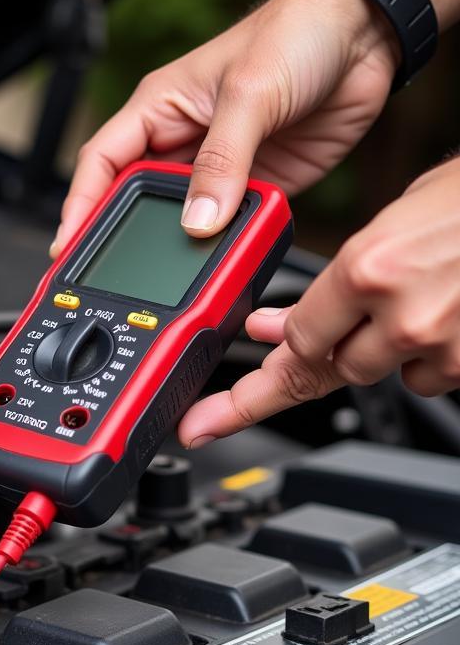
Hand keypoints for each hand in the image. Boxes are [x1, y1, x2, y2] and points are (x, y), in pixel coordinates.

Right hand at [51, 0, 397, 256]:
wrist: (368, 34)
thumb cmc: (297, 33)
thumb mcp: (249, 93)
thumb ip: (221, 161)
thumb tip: (197, 222)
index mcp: (158, 111)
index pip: (102, 164)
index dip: (79, 205)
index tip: (67, 243)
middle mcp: (182, 143)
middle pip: (136, 202)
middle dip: (124, 236)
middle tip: (113, 273)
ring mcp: (219, 170)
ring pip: (183, 222)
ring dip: (182, 247)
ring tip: (174, 274)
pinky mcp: (256, 186)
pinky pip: (231, 226)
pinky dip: (228, 245)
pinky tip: (226, 258)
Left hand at [178, 155, 459, 446]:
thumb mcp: (386, 226)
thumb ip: (324, 286)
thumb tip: (270, 328)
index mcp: (365, 269)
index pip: (294, 341)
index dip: (267, 363)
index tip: (208, 418)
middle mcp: (399, 314)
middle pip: (327, 367)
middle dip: (325, 348)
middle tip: (341, 326)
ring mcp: (438, 343)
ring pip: (375, 375)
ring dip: (377, 350)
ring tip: (413, 295)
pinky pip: (424, 379)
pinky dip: (423, 357)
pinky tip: (440, 313)